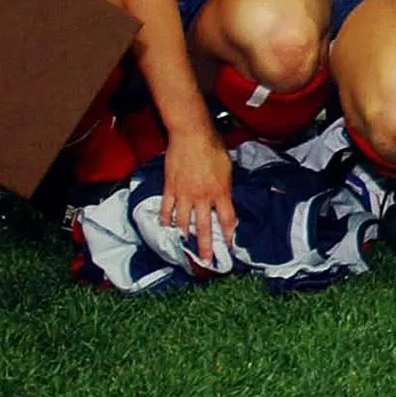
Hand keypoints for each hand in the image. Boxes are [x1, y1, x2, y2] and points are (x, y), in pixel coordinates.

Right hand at [161, 124, 235, 268]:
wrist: (192, 135)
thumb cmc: (213, 147)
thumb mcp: (228, 168)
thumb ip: (226, 186)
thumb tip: (225, 200)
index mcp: (221, 191)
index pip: (227, 218)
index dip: (229, 234)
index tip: (229, 246)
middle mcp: (203, 196)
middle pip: (205, 227)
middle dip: (205, 246)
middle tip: (205, 261)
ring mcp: (184, 194)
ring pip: (183, 221)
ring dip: (185, 235)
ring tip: (185, 246)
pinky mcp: (170, 188)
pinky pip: (167, 208)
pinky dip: (166, 219)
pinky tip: (166, 227)